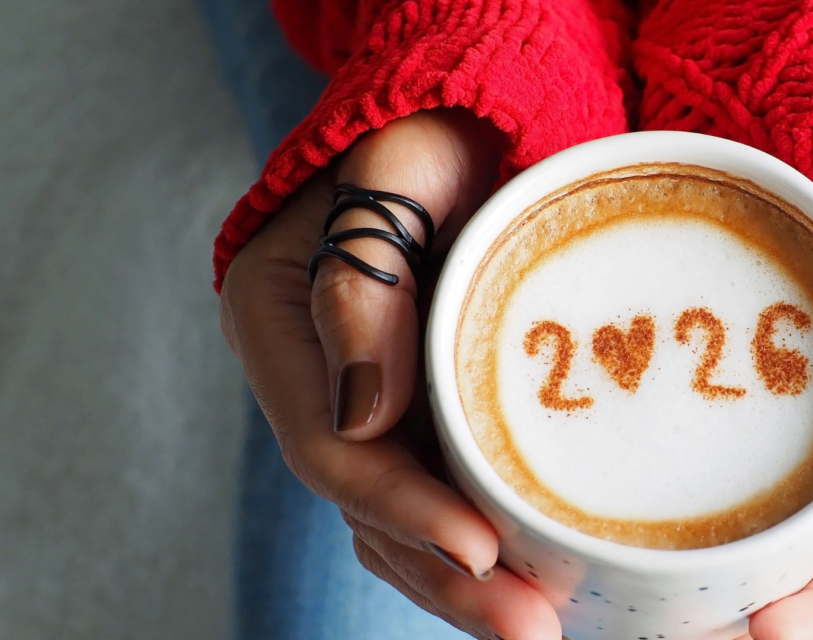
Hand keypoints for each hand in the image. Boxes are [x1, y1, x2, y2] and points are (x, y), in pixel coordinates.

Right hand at [220, 109, 561, 639]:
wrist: (453, 126)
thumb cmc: (421, 139)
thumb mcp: (389, 180)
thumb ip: (361, 285)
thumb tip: (364, 418)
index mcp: (278, 330)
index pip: (333, 449)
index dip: (405, 507)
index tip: (481, 547)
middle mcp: (312, 382)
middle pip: (367, 506)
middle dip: (445, 573)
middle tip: (525, 625)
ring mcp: (360, 402)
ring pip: (399, 518)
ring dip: (462, 580)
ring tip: (535, 627)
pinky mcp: (413, 413)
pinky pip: (433, 493)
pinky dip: (473, 544)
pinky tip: (527, 583)